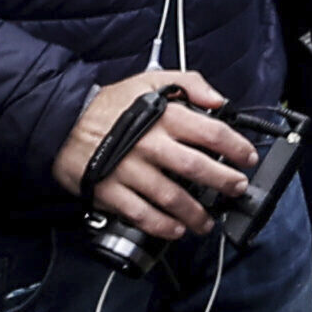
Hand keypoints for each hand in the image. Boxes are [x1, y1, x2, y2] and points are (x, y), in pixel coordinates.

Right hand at [56, 68, 259, 243]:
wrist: (63, 122)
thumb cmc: (111, 105)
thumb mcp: (151, 80)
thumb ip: (190, 84)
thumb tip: (218, 100)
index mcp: (164, 116)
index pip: (211, 132)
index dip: (236, 147)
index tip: (248, 158)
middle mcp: (149, 144)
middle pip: (196, 168)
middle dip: (223, 182)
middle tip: (236, 189)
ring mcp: (129, 170)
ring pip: (171, 197)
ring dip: (195, 214)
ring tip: (208, 222)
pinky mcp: (110, 191)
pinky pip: (141, 214)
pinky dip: (162, 226)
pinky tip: (176, 230)